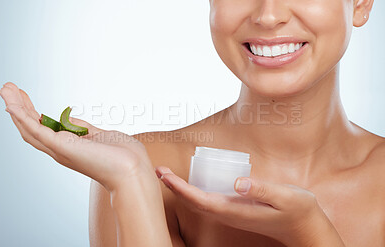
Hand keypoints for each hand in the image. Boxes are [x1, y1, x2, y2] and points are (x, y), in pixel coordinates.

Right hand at [0, 82, 154, 191]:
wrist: (133, 170)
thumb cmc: (123, 157)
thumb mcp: (101, 135)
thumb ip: (83, 128)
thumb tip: (69, 119)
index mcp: (69, 147)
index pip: (43, 128)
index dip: (31, 113)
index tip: (23, 96)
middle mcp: (60, 150)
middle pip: (30, 128)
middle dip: (18, 107)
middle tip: (7, 88)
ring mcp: (60, 150)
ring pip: (29, 128)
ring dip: (16, 108)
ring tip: (5, 89)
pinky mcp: (63, 147)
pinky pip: (37, 131)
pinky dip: (23, 117)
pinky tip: (13, 104)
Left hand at [155, 166, 344, 246]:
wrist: (303, 227)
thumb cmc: (296, 210)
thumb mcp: (285, 197)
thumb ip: (262, 189)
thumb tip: (237, 182)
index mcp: (235, 210)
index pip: (200, 200)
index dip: (181, 188)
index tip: (165, 175)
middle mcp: (228, 213)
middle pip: (194, 202)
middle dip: (174, 187)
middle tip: (158, 170)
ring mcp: (230, 213)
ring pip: (198, 203)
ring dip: (180, 189)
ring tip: (166, 175)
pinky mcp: (234, 210)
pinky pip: (207, 201)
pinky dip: (192, 191)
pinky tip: (188, 184)